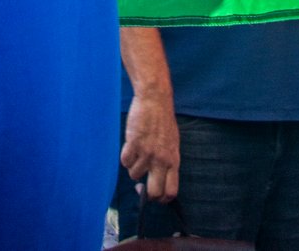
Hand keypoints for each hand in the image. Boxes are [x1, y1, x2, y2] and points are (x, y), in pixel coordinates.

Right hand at [120, 86, 179, 200]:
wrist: (155, 100)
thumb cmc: (164, 120)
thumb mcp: (173, 143)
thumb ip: (168, 161)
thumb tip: (161, 178)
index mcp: (173, 161)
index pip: (171, 192)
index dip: (162, 198)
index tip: (155, 194)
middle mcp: (161, 160)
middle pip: (154, 192)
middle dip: (145, 193)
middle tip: (141, 186)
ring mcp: (147, 153)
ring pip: (135, 175)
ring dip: (133, 168)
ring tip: (137, 154)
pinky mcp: (134, 144)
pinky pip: (125, 162)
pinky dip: (125, 157)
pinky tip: (130, 146)